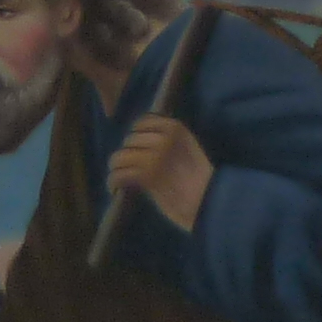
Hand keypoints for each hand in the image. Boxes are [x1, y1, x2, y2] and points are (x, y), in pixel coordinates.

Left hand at [107, 117, 213, 231]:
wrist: (208, 200)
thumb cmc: (200, 179)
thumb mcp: (185, 148)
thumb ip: (166, 140)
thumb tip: (139, 142)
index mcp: (175, 128)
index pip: (143, 122)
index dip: (133, 135)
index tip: (134, 147)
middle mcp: (164, 138)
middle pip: (128, 140)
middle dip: (125, 155)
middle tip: (126, 168)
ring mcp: (154, 156)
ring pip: (119, 157)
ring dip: (115, 169)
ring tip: (117, 180)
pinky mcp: (146, 176)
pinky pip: (118, 175)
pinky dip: (113, 183)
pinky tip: (115, 189)